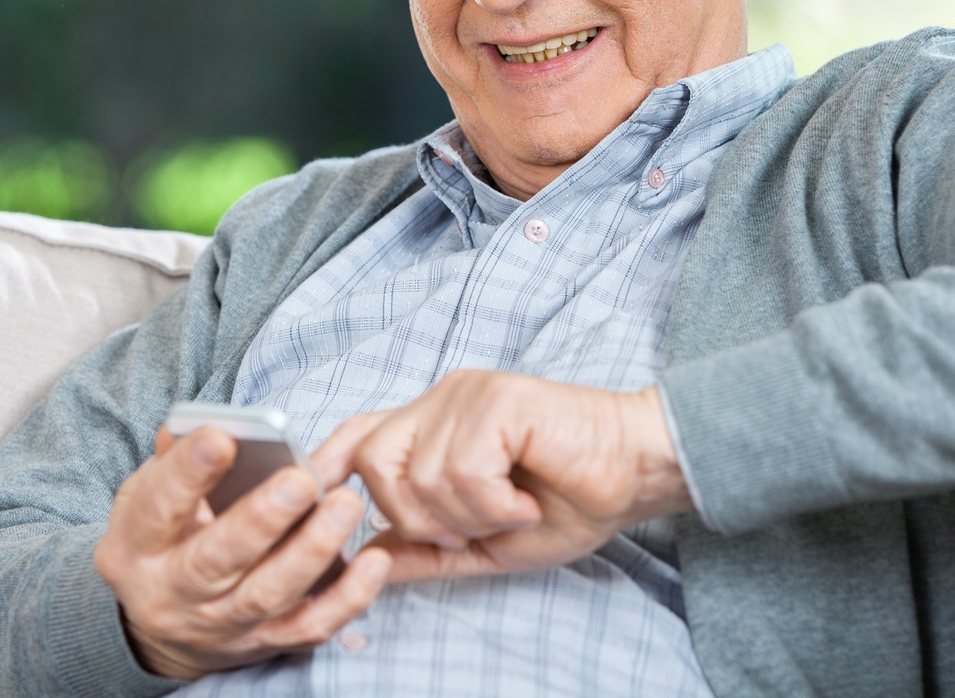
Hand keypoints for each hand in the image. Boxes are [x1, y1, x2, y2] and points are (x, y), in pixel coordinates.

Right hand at [93, 425, 392, 678]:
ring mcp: (222, 623)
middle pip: (216, 560)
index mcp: (137, 547)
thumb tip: (201, 423)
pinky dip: (346, 599)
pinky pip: (310, 625)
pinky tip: (373, 561)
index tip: (222, 437)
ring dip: (311, 550)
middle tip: (300, 480)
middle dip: (260, 519)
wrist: (163, 624)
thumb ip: (172, 459)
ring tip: (345, 504)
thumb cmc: (164, 539)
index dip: (188, 473)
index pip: (159, 508)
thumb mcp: (146, 498)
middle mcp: (175, 592)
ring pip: (268, 593)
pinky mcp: (266, 641)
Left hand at [313, 371, 692, 581]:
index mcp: (434, 423)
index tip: (317, 500)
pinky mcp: (496, 399)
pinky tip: (525, 499)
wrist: (636, 470)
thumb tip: (369, 561)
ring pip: (420, 477)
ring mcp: (467, 394)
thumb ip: (427, 550)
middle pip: (373, 461)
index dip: (328, 464)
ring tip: (512, 508)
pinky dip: (494, 503)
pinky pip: (461, 471)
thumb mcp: (485, 540)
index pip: (359, 431)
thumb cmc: (571, 498)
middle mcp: (442, 399)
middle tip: (471, 527)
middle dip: (413, 516)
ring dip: (468, 516)